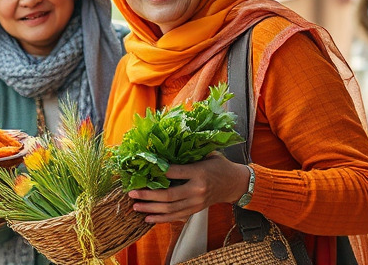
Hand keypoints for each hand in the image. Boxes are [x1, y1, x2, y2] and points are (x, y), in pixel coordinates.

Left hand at [126, 153, 250, 223]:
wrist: (235, 184)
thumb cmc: (218, 165)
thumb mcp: (207, 154)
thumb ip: (188, 154)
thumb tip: (165, 148)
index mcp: (199, 172)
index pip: (175, 173)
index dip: (158, 172)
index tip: (142, 169)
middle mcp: (197, 190)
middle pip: (169, 195)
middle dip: (148, 195)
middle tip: (132, 193)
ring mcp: (196, 202)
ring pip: (170, 209)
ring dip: (151, 208)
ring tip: (135, 206)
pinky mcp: (195, 210)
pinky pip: (176, 217)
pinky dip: (161, 218)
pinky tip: (147, 218)